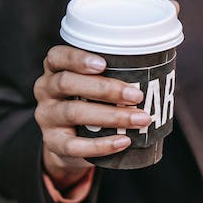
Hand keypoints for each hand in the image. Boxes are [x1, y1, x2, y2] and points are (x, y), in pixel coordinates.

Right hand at [33, 45, 150, 188]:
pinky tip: (123, 142)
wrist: (68, 146)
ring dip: (111, 116)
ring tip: (140, 119)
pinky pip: (75, 145)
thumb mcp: (90, 88)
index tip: (104, 64)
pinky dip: (102, 144)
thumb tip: (157, 73)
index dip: (78, 58)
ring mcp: (47, 118)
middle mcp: (45, 90)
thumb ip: (110, 77)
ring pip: (74, 113)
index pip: (57, 57)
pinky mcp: (54, 143)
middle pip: (68, 83)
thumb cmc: (88, 106)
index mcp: (54, 70)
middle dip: (105, 89)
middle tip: (137, 96)